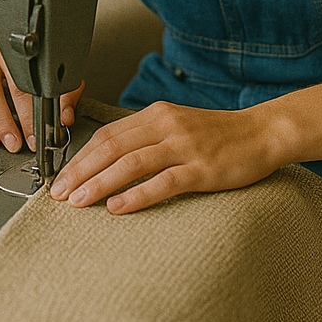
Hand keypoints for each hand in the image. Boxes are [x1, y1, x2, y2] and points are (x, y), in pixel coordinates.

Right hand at [0, 47, 84, 151]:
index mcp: (26, 56)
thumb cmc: (27, 67)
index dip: (45, 104)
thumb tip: (66, 118)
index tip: (49, 126)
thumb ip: (64, 94)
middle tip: (32, 141)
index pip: (39, 79)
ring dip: (0, 121)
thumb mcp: (51, 75)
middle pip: (14, 85)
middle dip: (24, 117)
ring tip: (11, 143)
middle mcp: (2, 58)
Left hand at [48, 100, 280, 212]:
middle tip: (58, 193)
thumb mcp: (178, 124)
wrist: (263, 133)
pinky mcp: (201, 169)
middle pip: (112, 147)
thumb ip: (147, 136)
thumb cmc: (220, 134)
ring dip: (99, 183)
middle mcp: (167, 126)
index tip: (62, 175)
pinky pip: (162, 183)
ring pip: (131, 164)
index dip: (81, 155)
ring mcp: (184, 147)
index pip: (108, 134)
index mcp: (157, 114)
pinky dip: (136, 195)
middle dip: (81, 171)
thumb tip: (110, 157)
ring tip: (78, 201)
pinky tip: (117, 207)